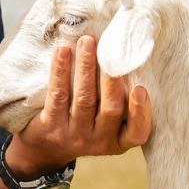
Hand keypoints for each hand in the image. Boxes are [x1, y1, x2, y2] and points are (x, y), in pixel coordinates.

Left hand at [10, 34, 151, 175]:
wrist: (46, 147)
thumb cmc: (87, 123)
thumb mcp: (107, 125)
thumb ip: (120, 102)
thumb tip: (127, 56)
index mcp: (119, 141)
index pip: (137, 133)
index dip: (141, 113)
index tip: (141, 89)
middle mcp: (99, 141)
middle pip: (110, 109)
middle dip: (112, 78)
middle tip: (112, 51)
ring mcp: (74, 135)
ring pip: (84, 98)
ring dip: (86, 66)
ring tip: (87, 41)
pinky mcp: (50, 126)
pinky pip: (58, 95)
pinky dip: (61, 70)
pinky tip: (62, 51)